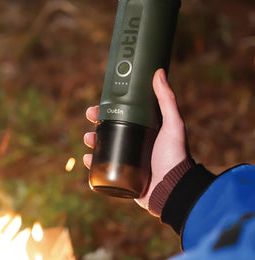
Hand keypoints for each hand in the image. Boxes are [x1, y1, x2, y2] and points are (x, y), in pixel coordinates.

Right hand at [83, 69, 188, 212]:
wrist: (173, 190)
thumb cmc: (175, 156)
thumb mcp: (173, 124)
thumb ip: (167, 99)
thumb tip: (159, 72)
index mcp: (144, 130)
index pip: (122, 116)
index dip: (108, 109)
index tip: (99, 104)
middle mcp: (135, 143)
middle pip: (110, 130)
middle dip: (97, 123)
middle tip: (89, 118)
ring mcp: (127, 160)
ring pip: (104, 147)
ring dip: (92, 141)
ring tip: (88, 139)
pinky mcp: (122, 176)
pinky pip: (103, 168)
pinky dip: (93, 163)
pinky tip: (87, 159)